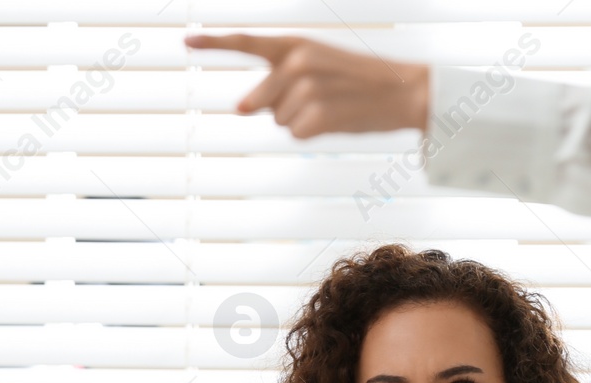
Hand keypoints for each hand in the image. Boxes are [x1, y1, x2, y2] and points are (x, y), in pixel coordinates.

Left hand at [184, 33, 429, 137]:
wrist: (405, 92)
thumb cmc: (359, 82)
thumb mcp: (319, 66)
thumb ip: (278, 80)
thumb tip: (243, 107)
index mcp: (296, 44)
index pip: (247, 41)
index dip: (213, 42)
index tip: (185, 40)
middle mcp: (296, 61)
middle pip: (260, 101)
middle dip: (279, 108)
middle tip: (321, 100)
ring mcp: (306, 89)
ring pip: (279, 121)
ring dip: (302, 121)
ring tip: (333, 107)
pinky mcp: (316, 114)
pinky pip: (296, 135)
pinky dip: (314, 134)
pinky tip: (337, 120)